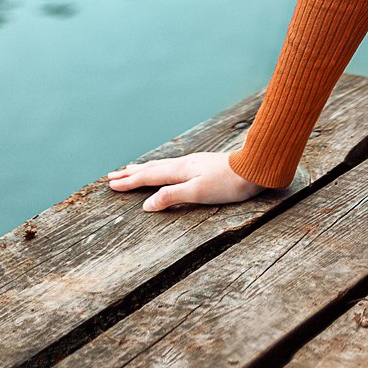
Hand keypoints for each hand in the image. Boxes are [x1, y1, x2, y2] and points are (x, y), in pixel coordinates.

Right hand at [106, 151, 265, 210]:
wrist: (256, 167)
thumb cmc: (229, 183)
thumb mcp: (198, 193)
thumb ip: (171, 197)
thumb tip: (146, 204)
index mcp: (180, 170)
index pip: (149, 177)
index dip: (129, 182)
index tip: (111, 185)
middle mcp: (185, 163)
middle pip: (152, 168)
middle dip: (132, 173)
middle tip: (112, 176)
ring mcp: (195, 162)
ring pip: (163, 165)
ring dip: (145, 168)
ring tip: (132, 169)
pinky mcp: (204, 164)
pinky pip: (173, 165)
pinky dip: (161, 167)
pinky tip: (167, 168)